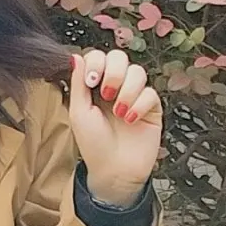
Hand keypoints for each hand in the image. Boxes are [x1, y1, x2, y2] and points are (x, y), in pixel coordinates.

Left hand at [68, 49, 162, 207]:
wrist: (114, 170)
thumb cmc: (93, 143)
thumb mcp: (78, 112)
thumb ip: (78, 83)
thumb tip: (74, 56)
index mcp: (95, 84)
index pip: (98, 56)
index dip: (96, 62)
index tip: (91, 81)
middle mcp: (115, 86)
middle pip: (120, 57)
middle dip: (113, 71)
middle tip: (106, 93)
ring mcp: (134, 95)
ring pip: (137, 72)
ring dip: (126, 90)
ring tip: (118, 111)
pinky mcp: (152, 108)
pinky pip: (150, 93)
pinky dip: (139, 105)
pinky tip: (130, 119)